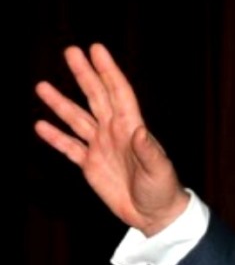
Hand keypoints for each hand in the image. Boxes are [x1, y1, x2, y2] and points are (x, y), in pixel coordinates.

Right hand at [34, 43, 187, 236]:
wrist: (155, 215)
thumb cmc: (163, 190)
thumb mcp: (159, 170)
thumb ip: (148, 151)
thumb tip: (139, 131)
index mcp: (132, 128)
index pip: (118, 92)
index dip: (107, 71)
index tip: (96, 49)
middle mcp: (115, 132)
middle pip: (96, 97)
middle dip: (84, 74)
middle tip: (70, 51)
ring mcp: (101, 147)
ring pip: (77, 119)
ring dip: (61, 103)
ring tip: (42, 86)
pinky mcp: (91, 166)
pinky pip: (69, 147)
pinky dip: (55, 137)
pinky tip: (40, 125)